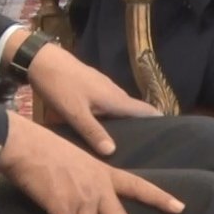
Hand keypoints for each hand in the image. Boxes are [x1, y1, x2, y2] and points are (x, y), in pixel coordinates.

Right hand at [0, 111, 182, 213]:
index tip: (180, 208)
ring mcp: (82, 195)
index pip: (141, 186)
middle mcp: (100, 185)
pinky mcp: (62, 204)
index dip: (161, 198)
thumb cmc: (46, 150)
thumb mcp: (80, 161)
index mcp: (106, 172)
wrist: (25, 144)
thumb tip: (86, 202)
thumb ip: (89, 181)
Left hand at [18, 38, 159, 156]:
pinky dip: (112, 115)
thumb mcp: (74, 113)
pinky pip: (110, 104)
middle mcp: (115, 93)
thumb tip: (112, 152)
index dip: (158, 121)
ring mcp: (105, 88)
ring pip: (121, 107)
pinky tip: (102, 125)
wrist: (45, 61)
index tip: (168, 136)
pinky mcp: (94, 87)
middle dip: (142, 126)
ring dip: (126, 121)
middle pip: (135, 111)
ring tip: (125, 140)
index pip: (146, 110)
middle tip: (145, 146)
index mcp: (115, 99)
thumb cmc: (61, 87)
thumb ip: (92, 132)